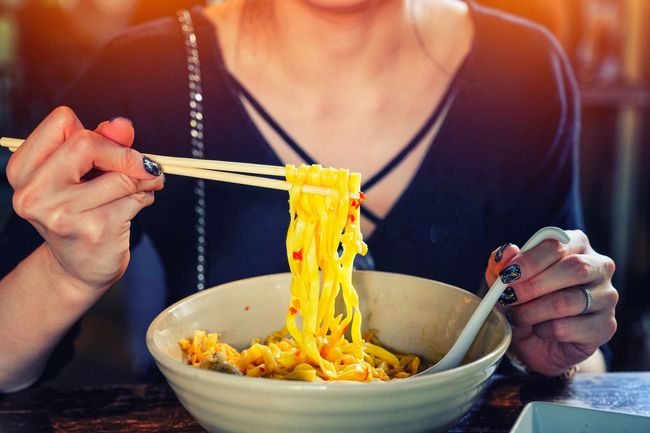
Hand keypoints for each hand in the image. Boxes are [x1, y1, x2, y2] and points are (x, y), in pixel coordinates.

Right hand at [6, 106, 163, 291]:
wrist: (77, 269)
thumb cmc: (81, 215)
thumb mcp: (84, 174)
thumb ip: (103, 143)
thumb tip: (123, 125)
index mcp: (23, 170)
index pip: (62, 123)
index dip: (94, 133)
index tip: (110, 149)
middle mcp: (35, 193)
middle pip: (88, 143)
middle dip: (124, 153)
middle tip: (143, 165)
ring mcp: (63, 215)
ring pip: (120, 175)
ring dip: (144, 178)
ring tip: (144, 186)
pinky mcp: (94, 231)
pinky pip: (135, 198)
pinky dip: (145, 196)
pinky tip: (139, 203)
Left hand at [484, 230, 617, 375]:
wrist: (537, 341)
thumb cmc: (525, 300)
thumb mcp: (507, 281)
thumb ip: (502, 263)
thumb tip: (507, 251)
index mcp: (576, 244)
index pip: (558, 244)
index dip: (529, 260)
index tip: (507, 274)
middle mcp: (599, 267)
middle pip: (574, 268)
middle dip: (534, 285)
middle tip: (509, 297)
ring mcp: (607, 297)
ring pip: (568, 301)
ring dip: (533, 311)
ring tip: (517, 316)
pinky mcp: (605, 326)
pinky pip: (568, 327)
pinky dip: (545, 330)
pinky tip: (539, 330)